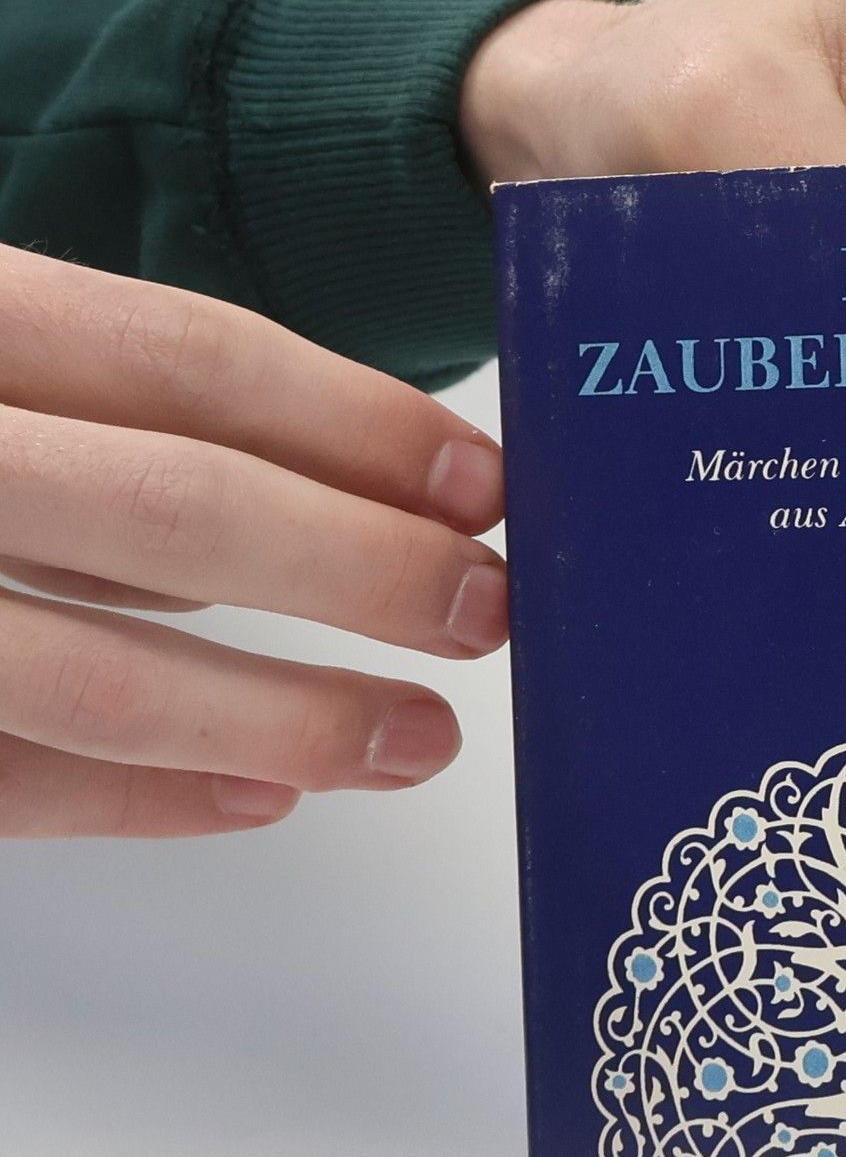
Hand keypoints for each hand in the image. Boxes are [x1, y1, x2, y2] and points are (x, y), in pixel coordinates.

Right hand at [0, 246, 506, 837]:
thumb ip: (109, 423)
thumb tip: (336, 495)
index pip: (184, 359)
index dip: (359, 428)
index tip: (486, 489)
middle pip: (171, 508)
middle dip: (359, 572)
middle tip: (487, 616)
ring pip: (92, 671)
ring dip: (288, 717)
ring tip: (417, 742)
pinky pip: (3, 781)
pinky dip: (145, 797)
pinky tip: (264, 797)